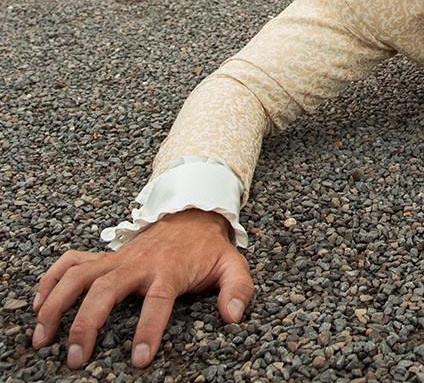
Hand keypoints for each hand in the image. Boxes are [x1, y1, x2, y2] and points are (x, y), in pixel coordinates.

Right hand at [32, 209, 252, 368]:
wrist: (192, 214)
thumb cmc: (208, 248)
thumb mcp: (232, 264)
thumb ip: (238, 288)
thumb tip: (233, 315)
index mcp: (170, 269)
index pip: (158, 300)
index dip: (149, 328)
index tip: (140, 358)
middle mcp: (138, 263)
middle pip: (106, 289)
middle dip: (87, 323)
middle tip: (76, 358)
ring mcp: (118, 258)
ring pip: (80, 276)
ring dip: (57, 303)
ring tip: (42, 337)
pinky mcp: (105, 256)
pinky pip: (71, 261)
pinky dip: (51, 279)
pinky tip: (37, 305)